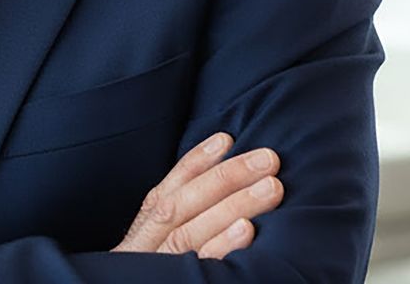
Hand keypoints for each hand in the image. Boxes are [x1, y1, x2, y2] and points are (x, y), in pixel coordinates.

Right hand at [113, 132, 283, 259]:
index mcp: (138, 240)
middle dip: (226, 178)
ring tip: (271, 187)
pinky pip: (199, 271)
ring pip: (192, 234)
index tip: (225, 138)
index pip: (164, 194)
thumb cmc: (145, 281)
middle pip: (183, 208)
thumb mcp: (147, 257)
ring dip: (233, 206)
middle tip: (268, 159)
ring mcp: (158, 273)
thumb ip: (171, 231)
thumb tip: (214, 196)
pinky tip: (248, 232)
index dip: (193, 164)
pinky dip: (221, 248)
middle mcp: (143, 253)